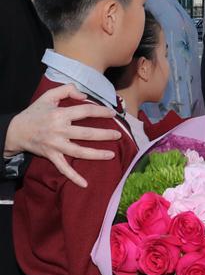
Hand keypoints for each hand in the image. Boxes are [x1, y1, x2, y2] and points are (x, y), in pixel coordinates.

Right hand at [4, 84, 120, 187]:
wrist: (15, 131)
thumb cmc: (35, 113)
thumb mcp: (48, 96)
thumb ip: (67, 90)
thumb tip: (85, 96)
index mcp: (60, 114)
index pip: (85, 112)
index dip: (100, 112)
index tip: (112, 114)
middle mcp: (59, 130)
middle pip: (86, 133)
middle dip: (104, 135)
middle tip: (118, 135)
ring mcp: (56, 145)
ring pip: (79, 151)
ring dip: (96, 154)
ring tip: (111, 155)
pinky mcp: (51, 156)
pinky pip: (63, 168)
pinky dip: (73, 177)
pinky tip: (85, 184)